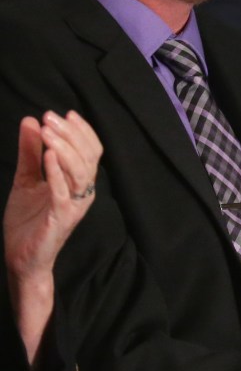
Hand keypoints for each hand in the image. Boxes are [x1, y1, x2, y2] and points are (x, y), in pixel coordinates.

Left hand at [5, 112, 102, 364]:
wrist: (21, 257)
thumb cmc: (28, 221)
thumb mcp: (26, 180)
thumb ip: (30, 153)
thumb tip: (30, 121)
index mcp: (79, 182)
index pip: (91, 150)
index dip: (82, 131)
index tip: (65, 113)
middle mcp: (83, 191)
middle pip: (89, 156)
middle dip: (71, 134)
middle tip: (50, 117)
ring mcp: (75, 205)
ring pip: (80, 170)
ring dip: (65, 148)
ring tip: (48, 131)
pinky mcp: (62, 217)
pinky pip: (64, 191)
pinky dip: (57, 171)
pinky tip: (47, 154)